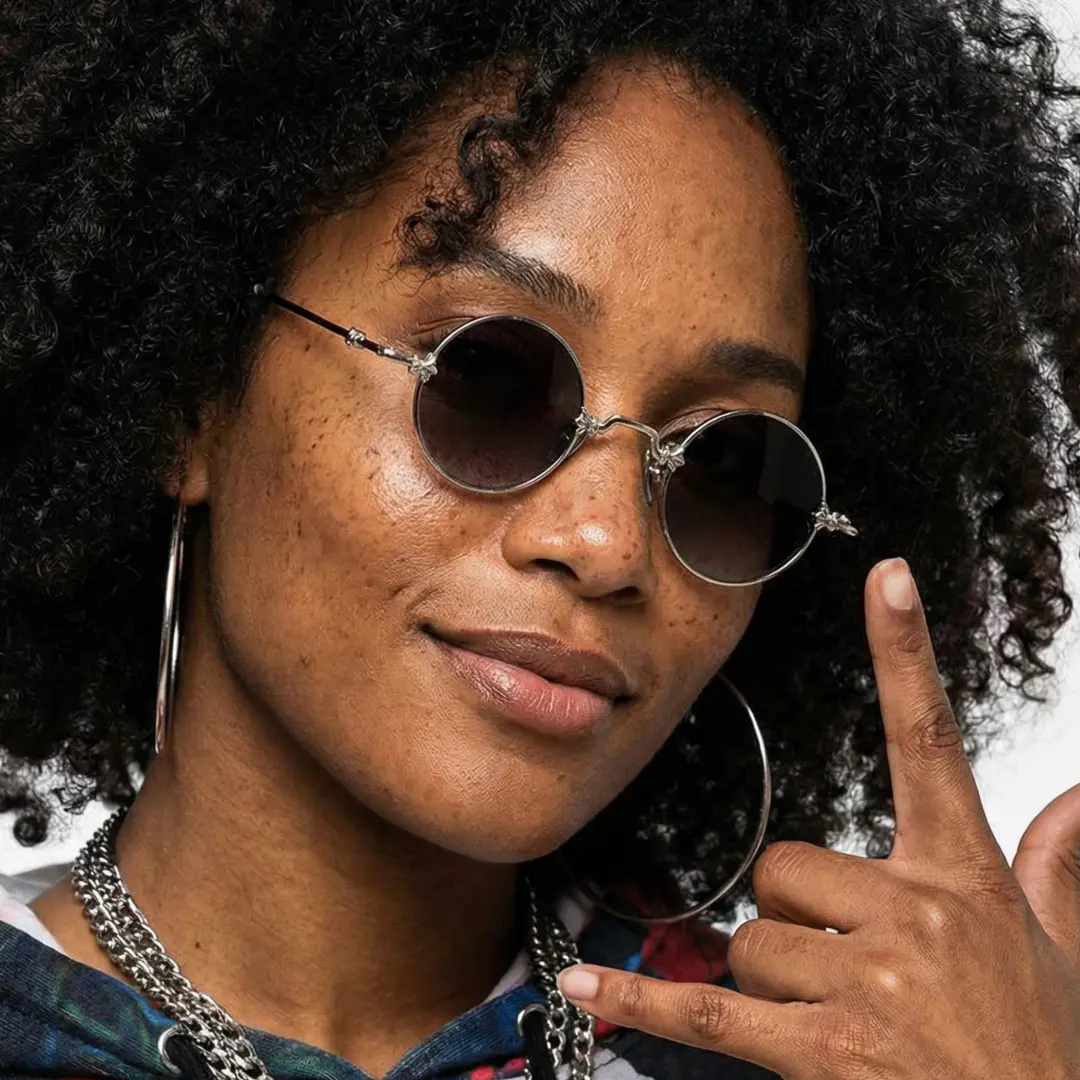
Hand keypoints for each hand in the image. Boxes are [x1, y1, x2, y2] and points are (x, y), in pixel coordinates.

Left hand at [556, 558, 1079, 1079]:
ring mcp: (868, 983)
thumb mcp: (1063, 953)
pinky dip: (640, 1000)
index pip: (930, 740)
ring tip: (844, 1022)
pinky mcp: (822, 1052)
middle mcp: (915, 915)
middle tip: (851, 969)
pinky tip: (584, 983)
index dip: (906, 653)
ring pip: (752, 943)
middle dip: (796, 918)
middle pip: (784, 868)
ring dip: (774, 984)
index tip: (886, 579)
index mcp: (963, 876)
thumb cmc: (1039, 1054)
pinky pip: (706, 1010)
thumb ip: (1059, 865)